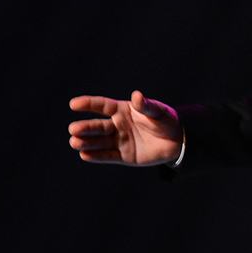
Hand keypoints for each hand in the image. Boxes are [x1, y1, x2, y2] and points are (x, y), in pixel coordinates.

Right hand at [68, 90, 182, 165]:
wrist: (177, 140)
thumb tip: (136, 96)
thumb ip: (146, 106)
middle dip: (85, 128)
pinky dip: (97, 156)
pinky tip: (85, 155)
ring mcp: (119, 141)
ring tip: (74, 142)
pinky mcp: (124, 156)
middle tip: (73, 129)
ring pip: (99, 142)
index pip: (103, 106)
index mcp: (123, 110)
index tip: (74, 104)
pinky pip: (108, 156)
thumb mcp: (158, 111)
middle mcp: (117, 125)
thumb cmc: (166, 120)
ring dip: (86, 142)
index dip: (88, 104)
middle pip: (98, 126)